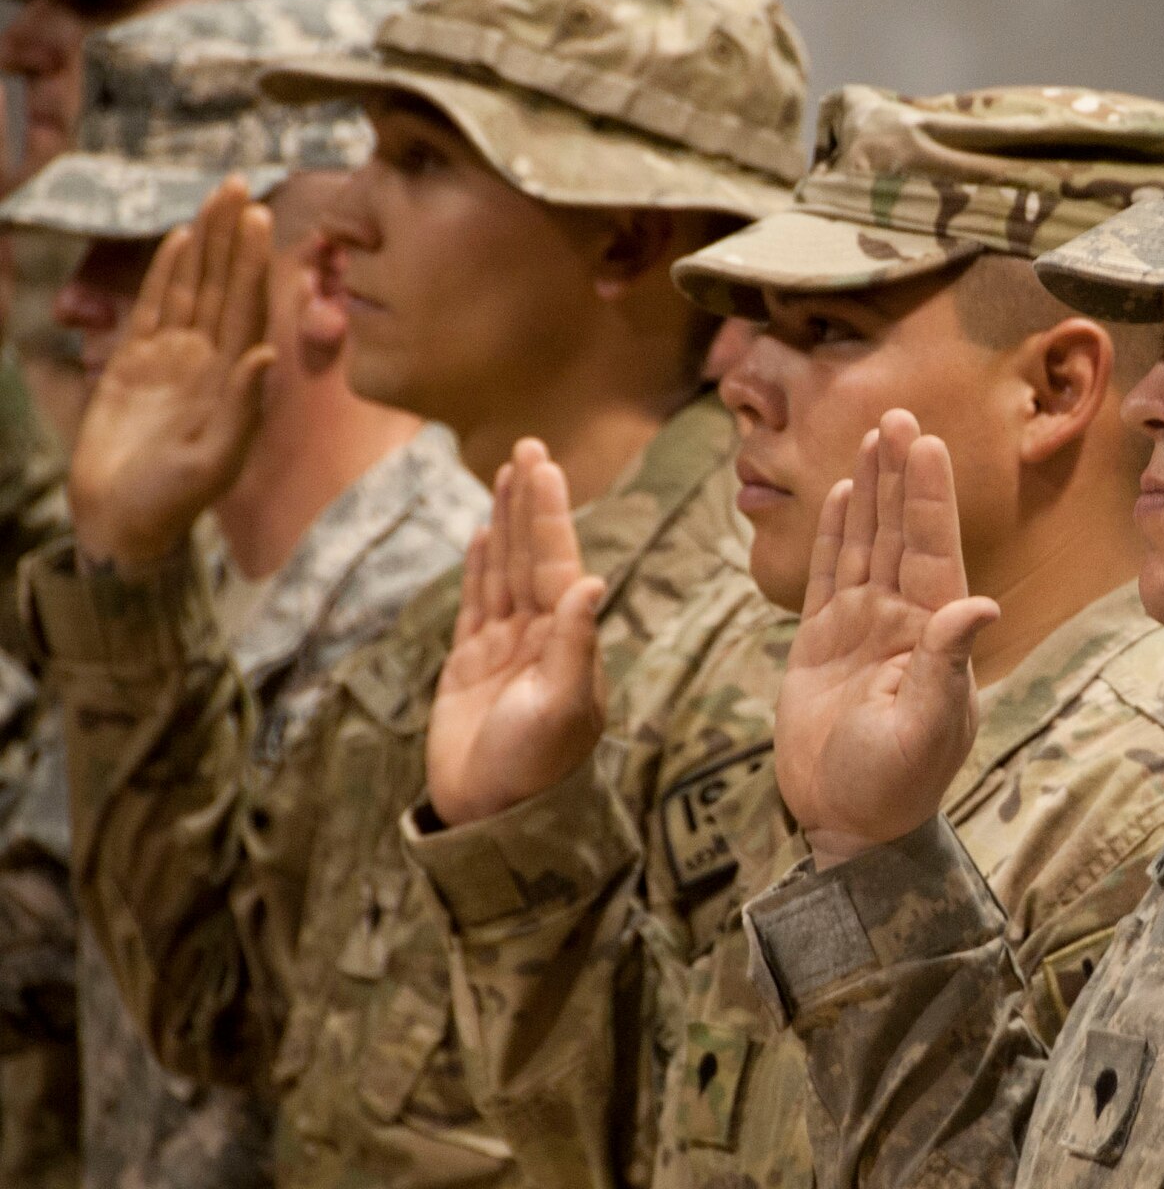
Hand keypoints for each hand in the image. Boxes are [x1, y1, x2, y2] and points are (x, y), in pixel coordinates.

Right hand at [67, 178, 275, 571]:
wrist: (122, 521)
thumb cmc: (172, 501)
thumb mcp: (215, 459)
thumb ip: (242, 407)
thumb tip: (266, 355)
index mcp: (234, 378)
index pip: (248, 306)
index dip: (254, 261)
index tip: (261, 216)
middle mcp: (208, 359)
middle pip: (223, 283)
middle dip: (232, 234)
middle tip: (241, 183)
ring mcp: (172, 357)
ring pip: (191, 286)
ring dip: (205, 243)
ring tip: (217, 197)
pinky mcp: (133, 362)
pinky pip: (154, 307)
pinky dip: (166, 273)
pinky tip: (180, 240)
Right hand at [427, 439, 607, 827]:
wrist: (494, 816)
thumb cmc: (535, 768)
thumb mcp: (562, 706)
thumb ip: (576, 644)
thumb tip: (594, 582)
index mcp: (568, 639)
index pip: (556, 561)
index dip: (548, 513)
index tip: (544, 465)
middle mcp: (541, 636)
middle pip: (533, 554)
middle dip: (530, 502)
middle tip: (529, 446)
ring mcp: (505, 648)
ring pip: (505, 571)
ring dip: (507, 523)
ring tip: (508, 475)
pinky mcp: (470, 666)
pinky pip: (476, 603)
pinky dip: (480, 566)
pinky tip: (486, 533)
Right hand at [773, 409, 999, 866]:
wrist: (848, 821)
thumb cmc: (896, 784)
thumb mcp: (927, 728)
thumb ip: (948, 664)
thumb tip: (980, 603)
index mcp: (935, 634)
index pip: (934, 548)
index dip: (930, 495)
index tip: (928, 442)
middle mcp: (903, 619)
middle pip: (901, 531)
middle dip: (902, 473)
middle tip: (899, 411)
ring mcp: (862, 627)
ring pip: (867, 542)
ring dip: (872, 490)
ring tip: (874, 434)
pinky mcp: (821, 642)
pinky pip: (830, 574)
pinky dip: (837, 533)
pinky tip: (844, 493)